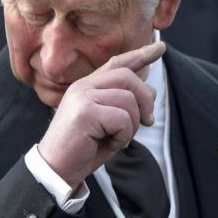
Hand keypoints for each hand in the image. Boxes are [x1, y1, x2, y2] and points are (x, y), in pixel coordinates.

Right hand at [38, 41, 164, 186]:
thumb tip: (151, 91)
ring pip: (128, 99)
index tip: (160, 47)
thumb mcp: (108, 123)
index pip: (117, 63)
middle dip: (145, 99)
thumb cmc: (84, 148)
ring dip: (132, 125)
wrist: (57, 170)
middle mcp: (83, 86)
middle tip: (149, 121)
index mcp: (87, 86)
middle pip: (128, 77)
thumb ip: (124, 105)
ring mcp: (83, 97)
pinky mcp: (85, 112)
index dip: (140, 54)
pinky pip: (122, 118)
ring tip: (118, 139)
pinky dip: (124, 136)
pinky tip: (111, 145)